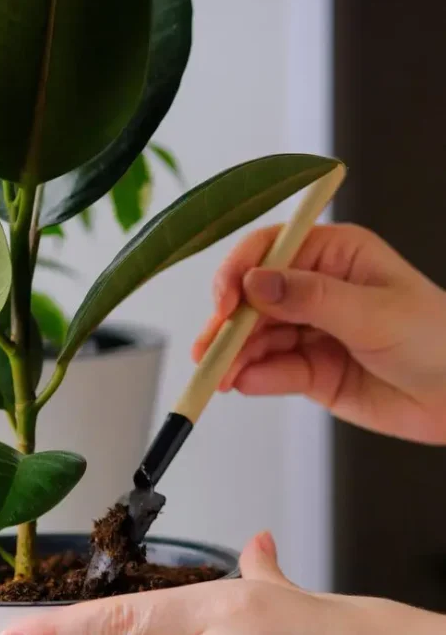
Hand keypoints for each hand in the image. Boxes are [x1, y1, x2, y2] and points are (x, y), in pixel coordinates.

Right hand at [193, 224, 445, 442]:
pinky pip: (272, 371)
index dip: (240, 272)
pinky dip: (252, 378)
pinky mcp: (311, 371)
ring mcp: (311, 332)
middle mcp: (316, 289)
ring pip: (257, 339)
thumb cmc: (438, 339)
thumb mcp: (374, 312)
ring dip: (233, 356)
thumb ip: (310, 298)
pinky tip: (241, 384)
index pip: (270, 250)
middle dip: (228, 324)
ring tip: (219, 377)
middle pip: (254, 299)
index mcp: (334, 255)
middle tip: (210, 349)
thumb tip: (256, 283)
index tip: (227, 301)